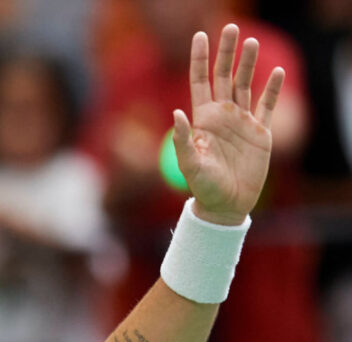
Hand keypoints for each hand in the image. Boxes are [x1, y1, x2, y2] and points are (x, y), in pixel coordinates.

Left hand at [172, 24, 283, 225]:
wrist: (226, 204)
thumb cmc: (203, 187)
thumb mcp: (189, 164)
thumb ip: (182, 140)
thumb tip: (176, 113)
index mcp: (203, 119)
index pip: (199, 81)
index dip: (199, 58)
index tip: (200, 35)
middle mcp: (222, 115)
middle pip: (224, 76)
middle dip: (226, 52)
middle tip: (230, 27)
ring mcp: (242, 122)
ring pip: (246, 85)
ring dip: (249, 64)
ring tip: (251, 42)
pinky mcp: (260, 133)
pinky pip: (267, 106)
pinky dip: (272, 89)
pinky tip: (275, 72)